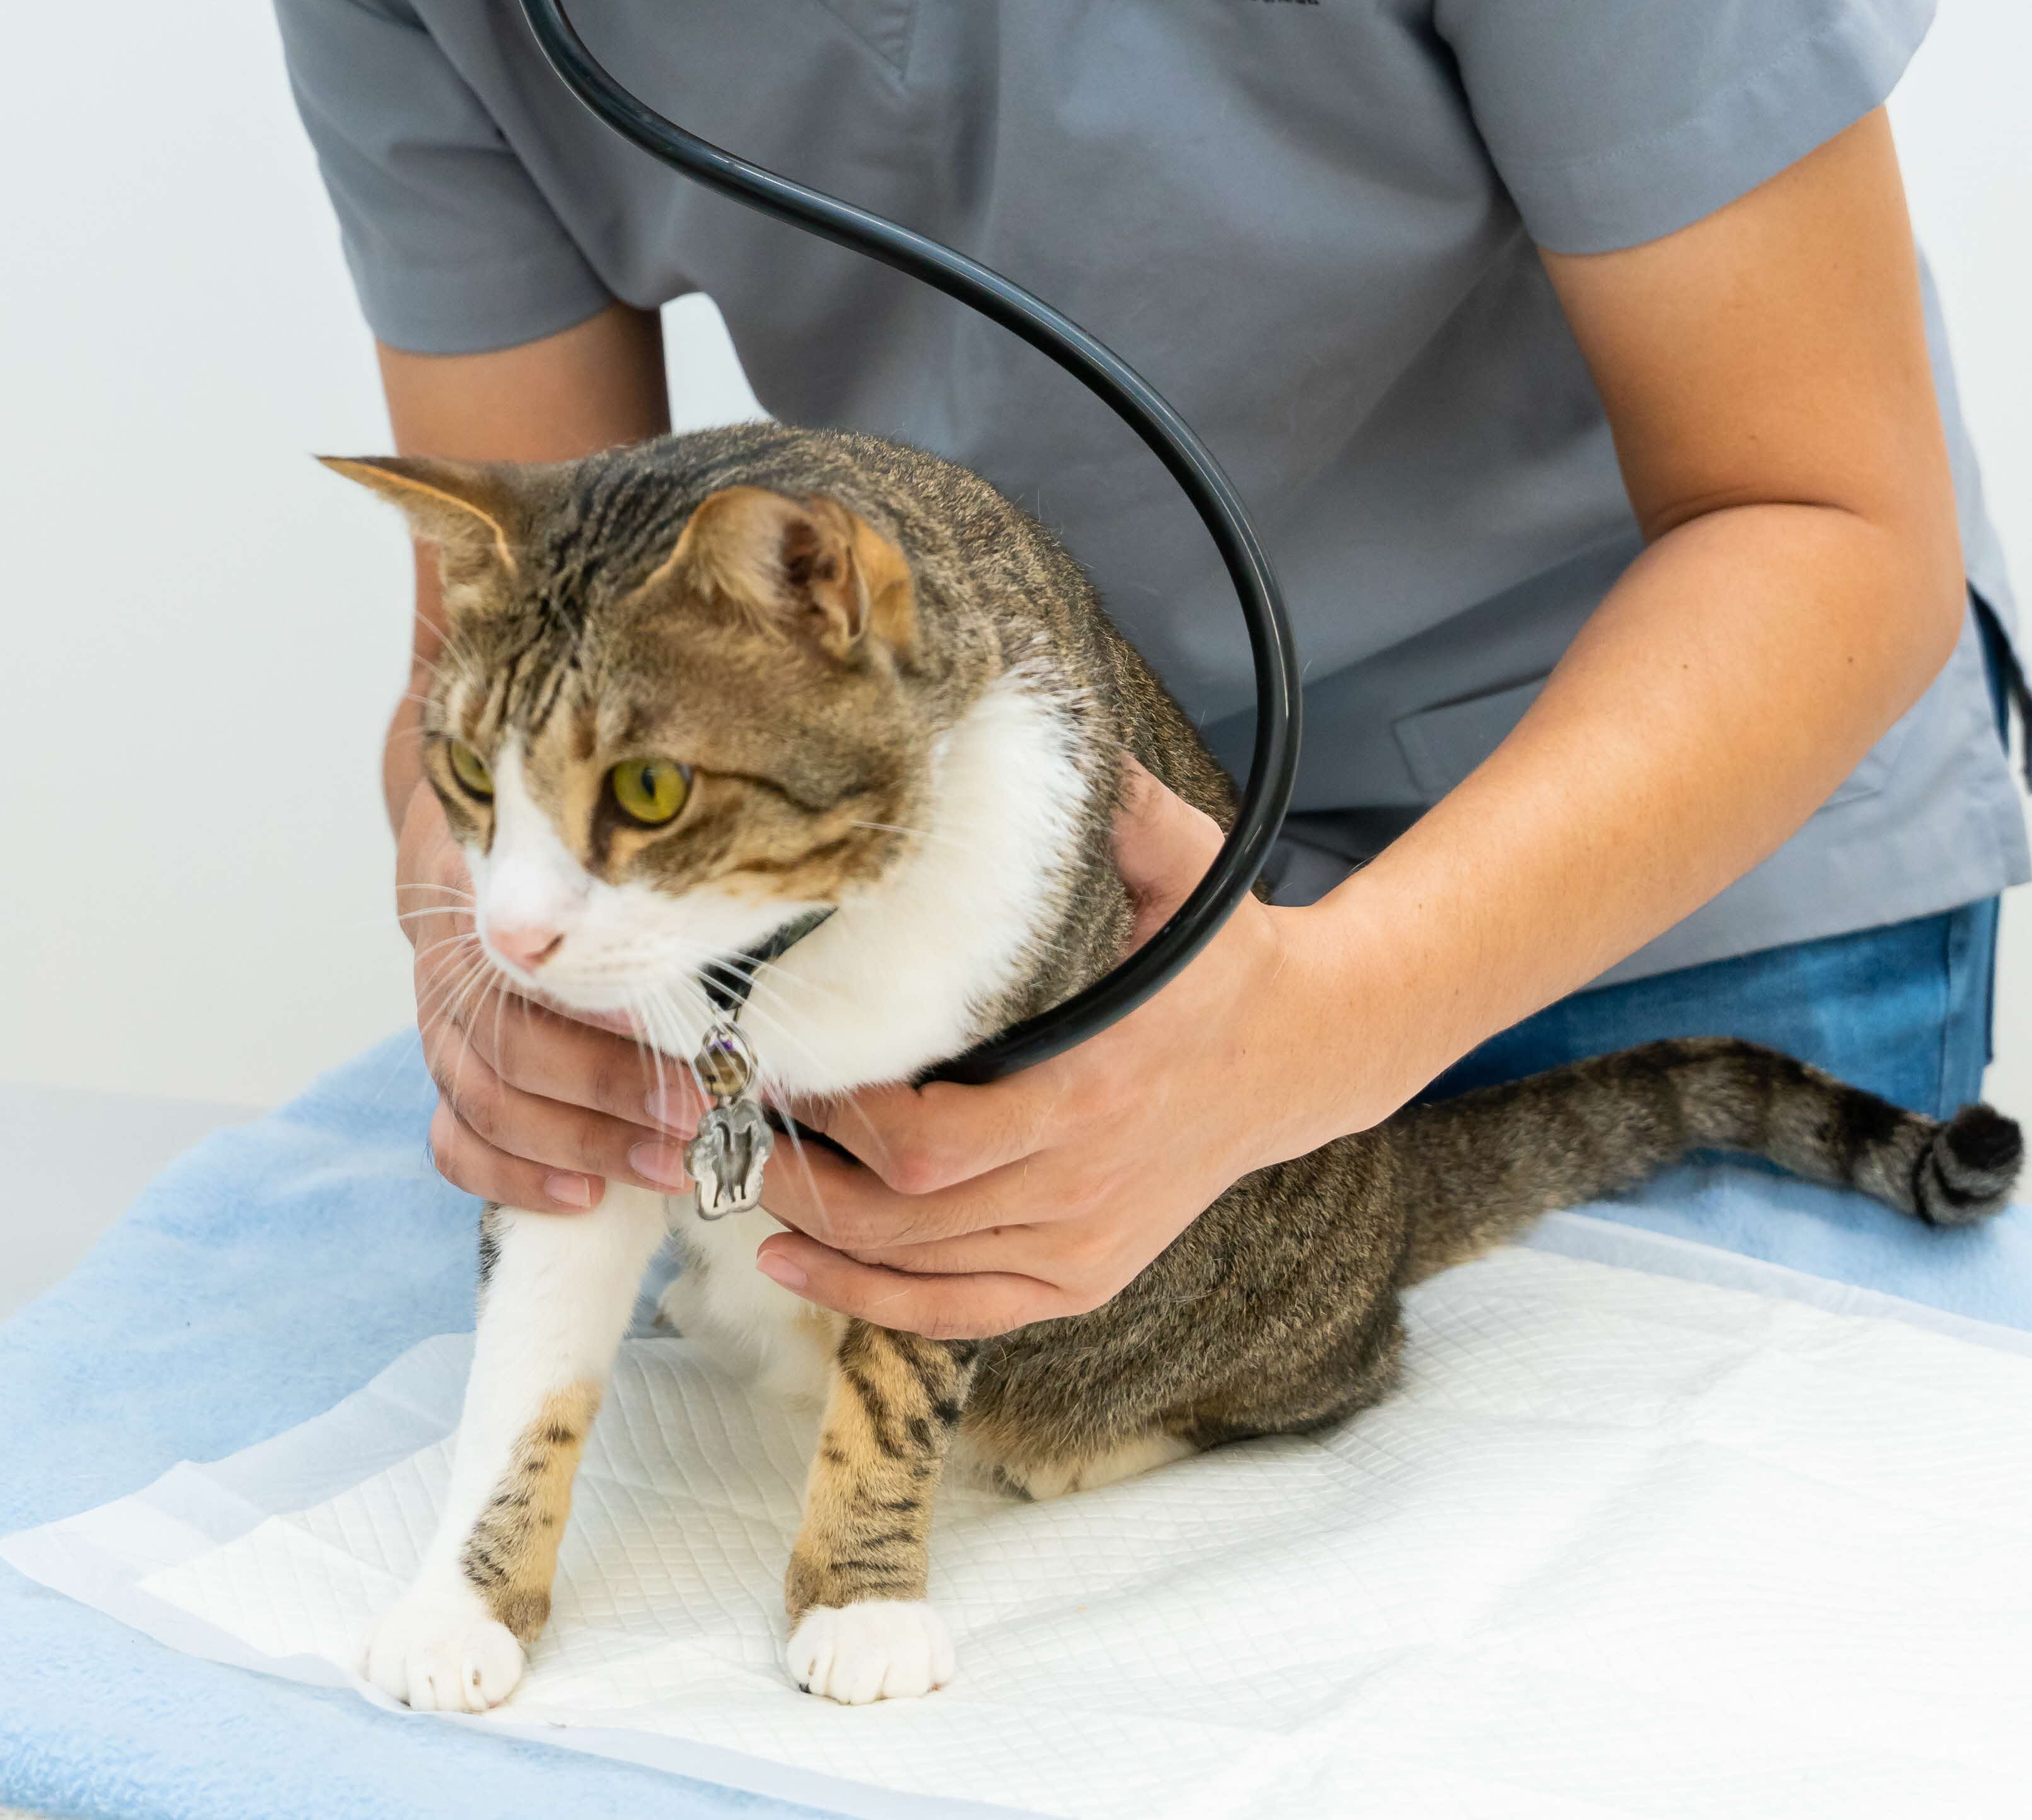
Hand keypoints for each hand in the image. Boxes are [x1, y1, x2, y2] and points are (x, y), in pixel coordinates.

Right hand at [402, 775, 702, 1212]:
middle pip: (519, 1054)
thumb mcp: (590, 869)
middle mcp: (454, 980)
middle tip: (701, 1124)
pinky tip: (584, 1197)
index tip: (702, 1059)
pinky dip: (514, 1179)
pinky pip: (456, 1147)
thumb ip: (629, 905)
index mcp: (490, 916)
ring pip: (489, 1108)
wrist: (468, 876)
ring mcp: (439, 1037)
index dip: (620, 1027)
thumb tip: (719, 956)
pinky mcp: (442, 1086)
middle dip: (617, 1096)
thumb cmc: (556, 878)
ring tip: (669, 1170)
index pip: (546, 982)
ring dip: (583, 1146)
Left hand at [753, 769, 1394, 1339]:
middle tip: (721, 1117)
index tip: (774, 1062)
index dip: (837, 1118)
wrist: (1310, 1051)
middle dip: (800, 1172)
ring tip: (734, 1179)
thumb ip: (1114, 805)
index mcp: (1093, 1088)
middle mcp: (1085, 1180)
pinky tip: (793, 1267)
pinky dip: (873, 1303)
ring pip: (920, 1269)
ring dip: (815, 1236)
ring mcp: (1088, 1240)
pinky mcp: (1086, 1275)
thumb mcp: (1188, 863)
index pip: (929, 1138)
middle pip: (905, 1214)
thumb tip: (1030, 719)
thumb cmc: (1227, 954)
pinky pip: (962, 1312)